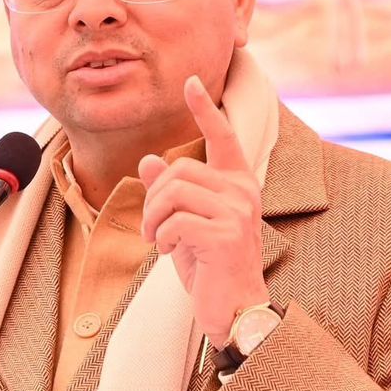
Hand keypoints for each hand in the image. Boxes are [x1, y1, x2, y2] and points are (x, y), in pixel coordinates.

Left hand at [138, 75, 268, 347]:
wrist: (233, 309)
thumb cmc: (211, 267)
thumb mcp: (185, 225)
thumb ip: (171, 194)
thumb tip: (148, 160)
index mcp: (237, 184)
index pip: (223, 137)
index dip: (205, 109)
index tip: (190, 82)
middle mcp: (242, 192)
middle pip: (180, 169)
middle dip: (153, 198)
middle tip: (151, 228)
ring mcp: (237, 211)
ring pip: (174, 191)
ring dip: (153, 219)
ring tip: (157, 240)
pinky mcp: (226, 234)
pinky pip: (175, 220)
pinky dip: (161, 236)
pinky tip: (168, 252)